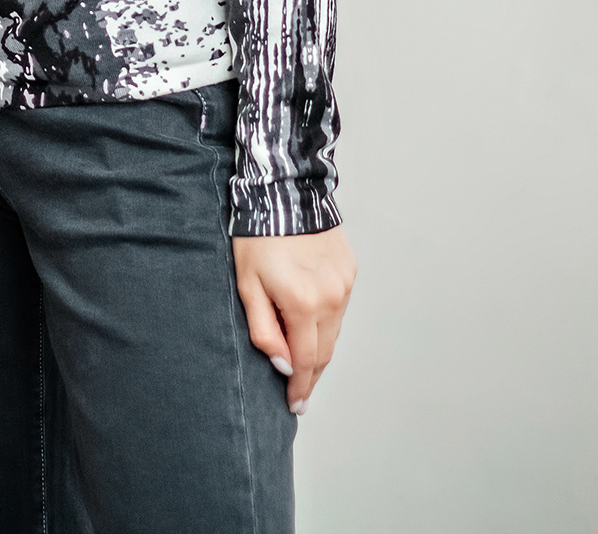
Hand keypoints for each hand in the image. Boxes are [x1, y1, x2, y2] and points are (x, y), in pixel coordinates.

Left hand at [232, 225, 355, 412]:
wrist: (284, 191)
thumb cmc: (257, 236)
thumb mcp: (248, 284)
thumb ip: (264, 329)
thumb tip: (282, 364)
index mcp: (303, 304)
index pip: (307, 361)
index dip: (300, 387)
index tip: (294, 406)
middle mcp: (331, 297)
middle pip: (324, 352)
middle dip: (311, 375)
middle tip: (299, 395)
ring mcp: (344, 284)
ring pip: (334, 330)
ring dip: (319, 348)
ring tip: (303, 362)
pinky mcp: (350, 270)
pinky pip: (339, 306)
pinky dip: (326, 319)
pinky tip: (312, 321)